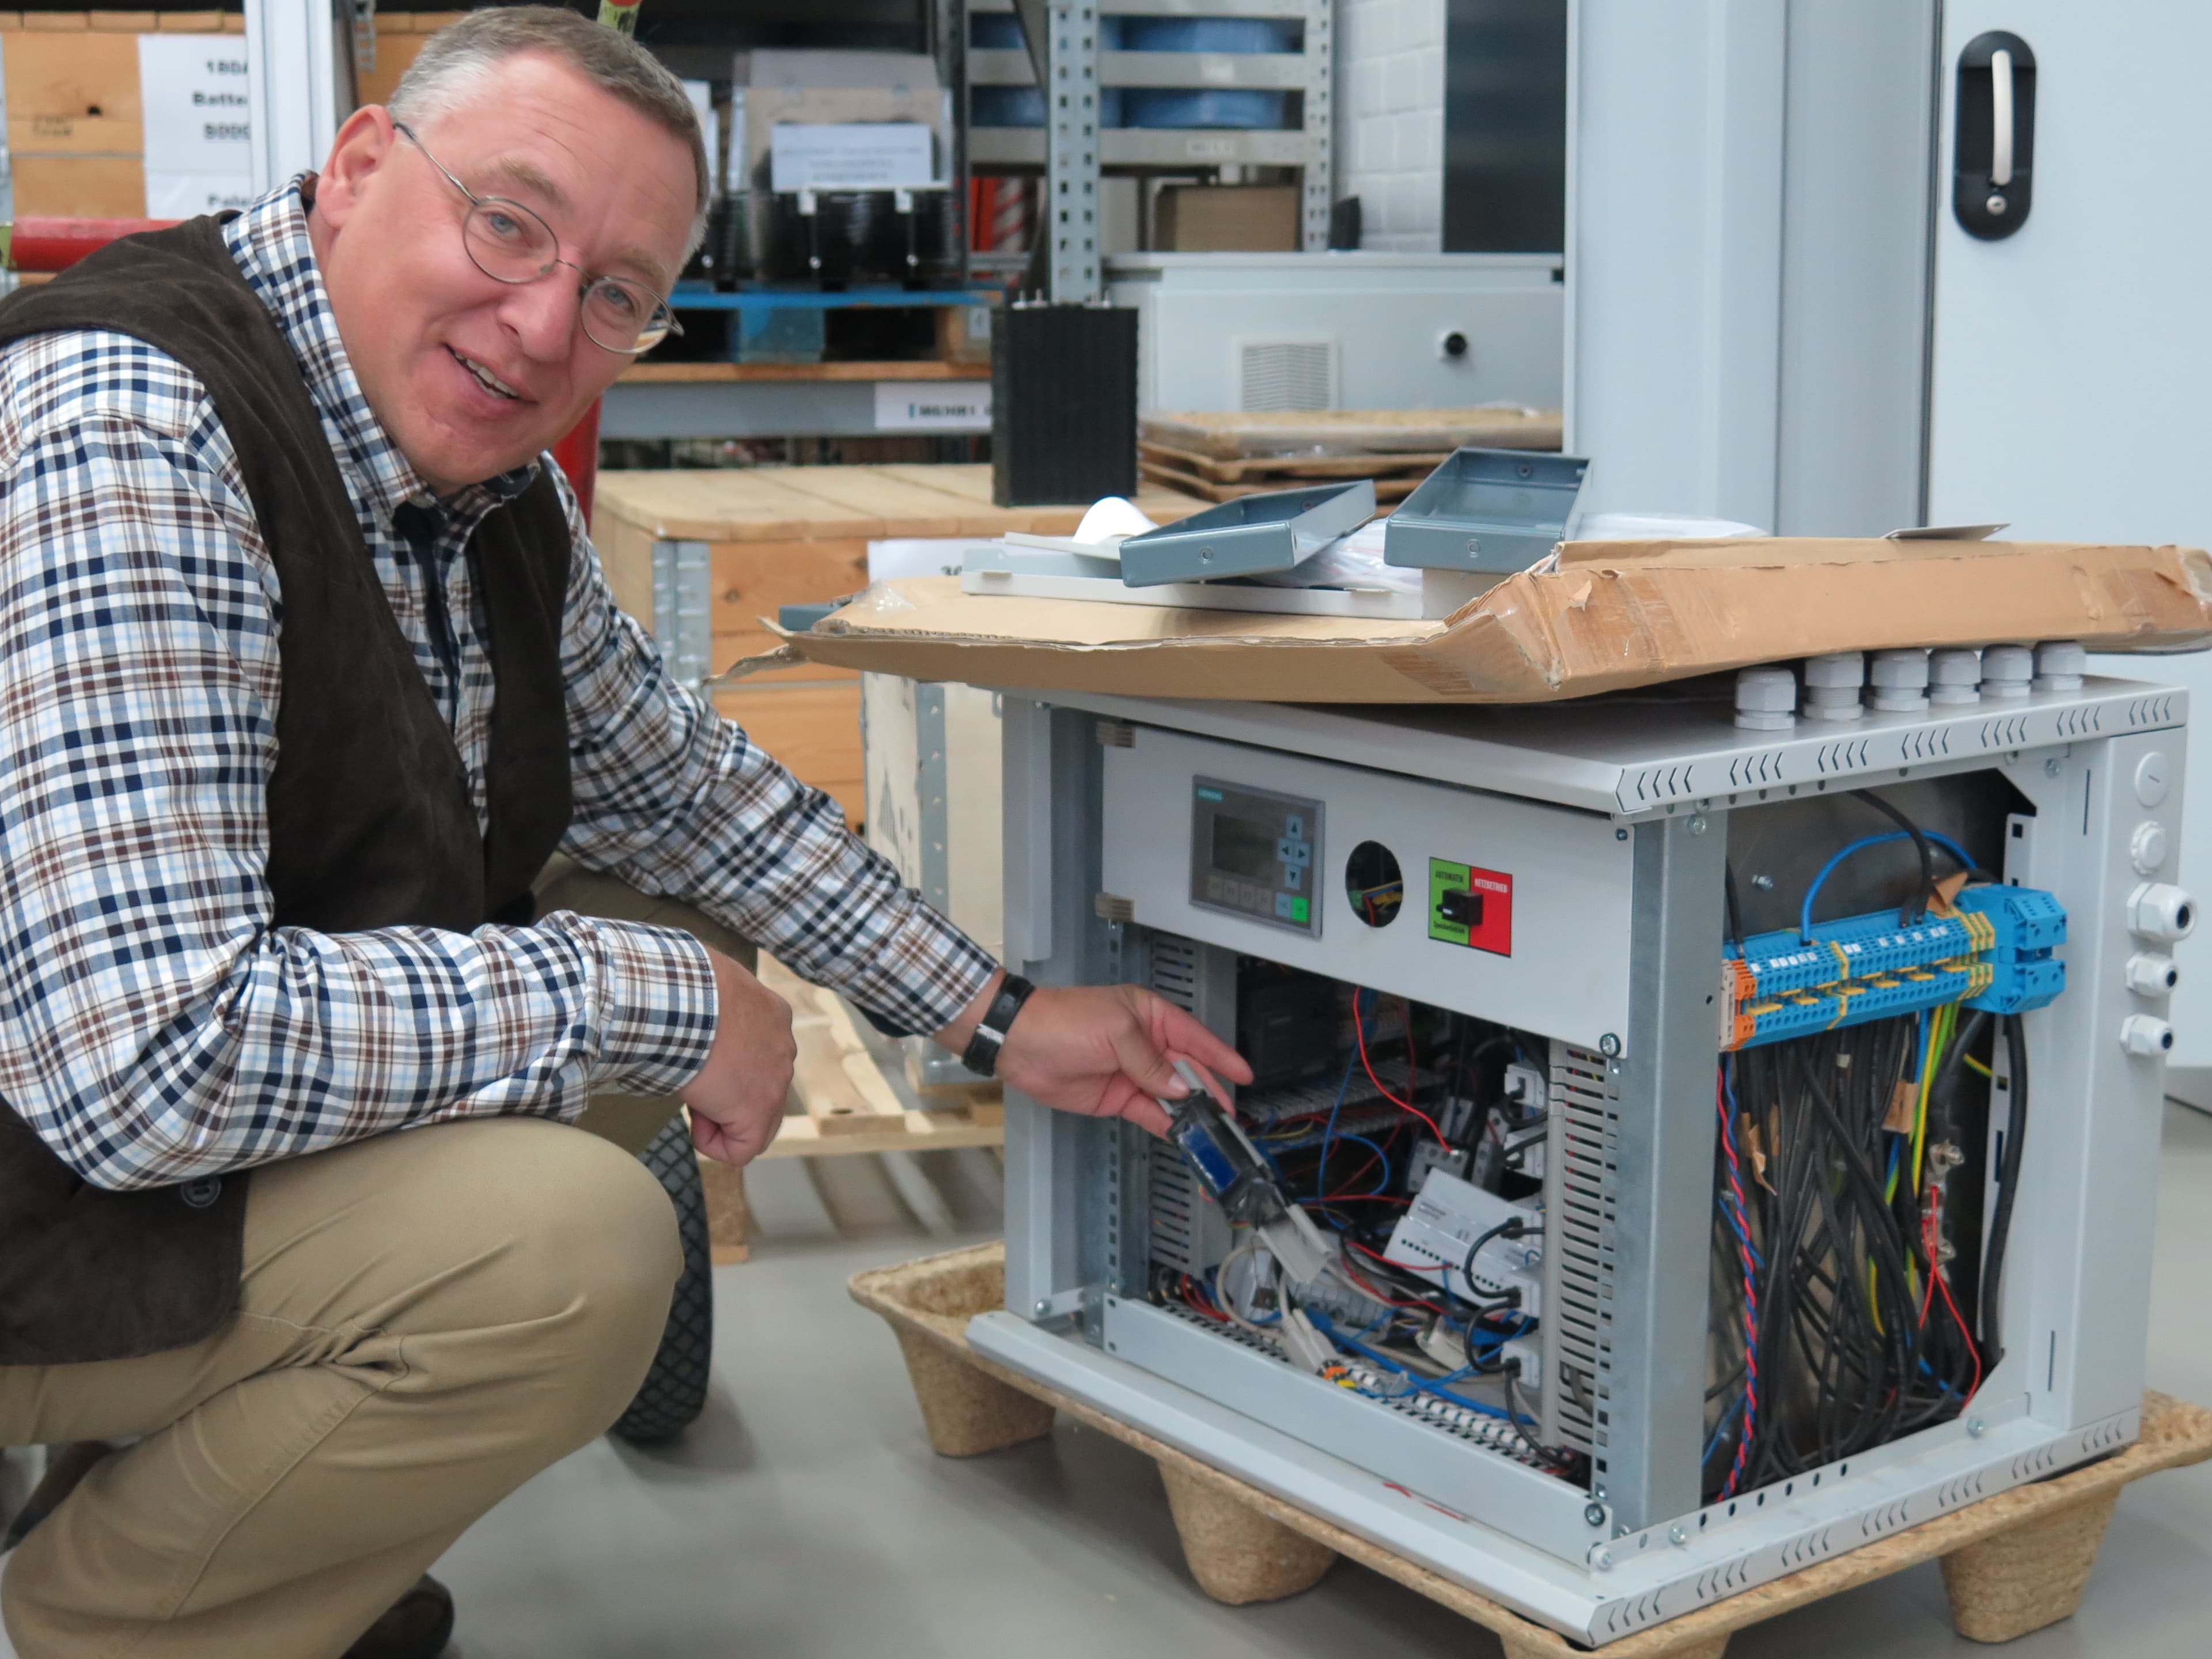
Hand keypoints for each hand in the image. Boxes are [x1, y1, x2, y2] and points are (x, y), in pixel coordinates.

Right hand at [682, 948, 795, 1164]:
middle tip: (695, 1081)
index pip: (760, 1055)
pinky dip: (713, 1143)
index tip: (696, 1055)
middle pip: (762, 1089)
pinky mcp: (758, 1110)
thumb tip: (685, 1020)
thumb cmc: (678, 988)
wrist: (678, 998)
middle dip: (728, 1096)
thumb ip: (712, 1011)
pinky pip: (742, 1148)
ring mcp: (777, 1079)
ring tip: (693, 1097)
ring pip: (755, 1122)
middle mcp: (783, 1046)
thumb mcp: (703, 993)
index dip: (725, 1066)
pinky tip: (694, 1120)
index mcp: (771, 1014)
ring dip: (720, 1117)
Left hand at [941, 977, 1252, 1135]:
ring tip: (1212, 1131)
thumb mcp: (1116, 1031)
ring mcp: (1132, 1073)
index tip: (1244, 1075)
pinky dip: (1166, 1124)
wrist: (1020, 1043)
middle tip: (1228, 1115)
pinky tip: (1182, 1134)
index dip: (1221, 1056)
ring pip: (1171, 1095)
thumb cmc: (1066, 1021)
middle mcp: (1146, 1044)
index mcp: (1150, 1016)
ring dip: (1189, 1112)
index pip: (1195, 1037)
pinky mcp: (1117, 1098)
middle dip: (1208, 1091)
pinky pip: (1149, 1112)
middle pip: (1187, 1070)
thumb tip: (1182, 1088)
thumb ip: (1151, 1063)